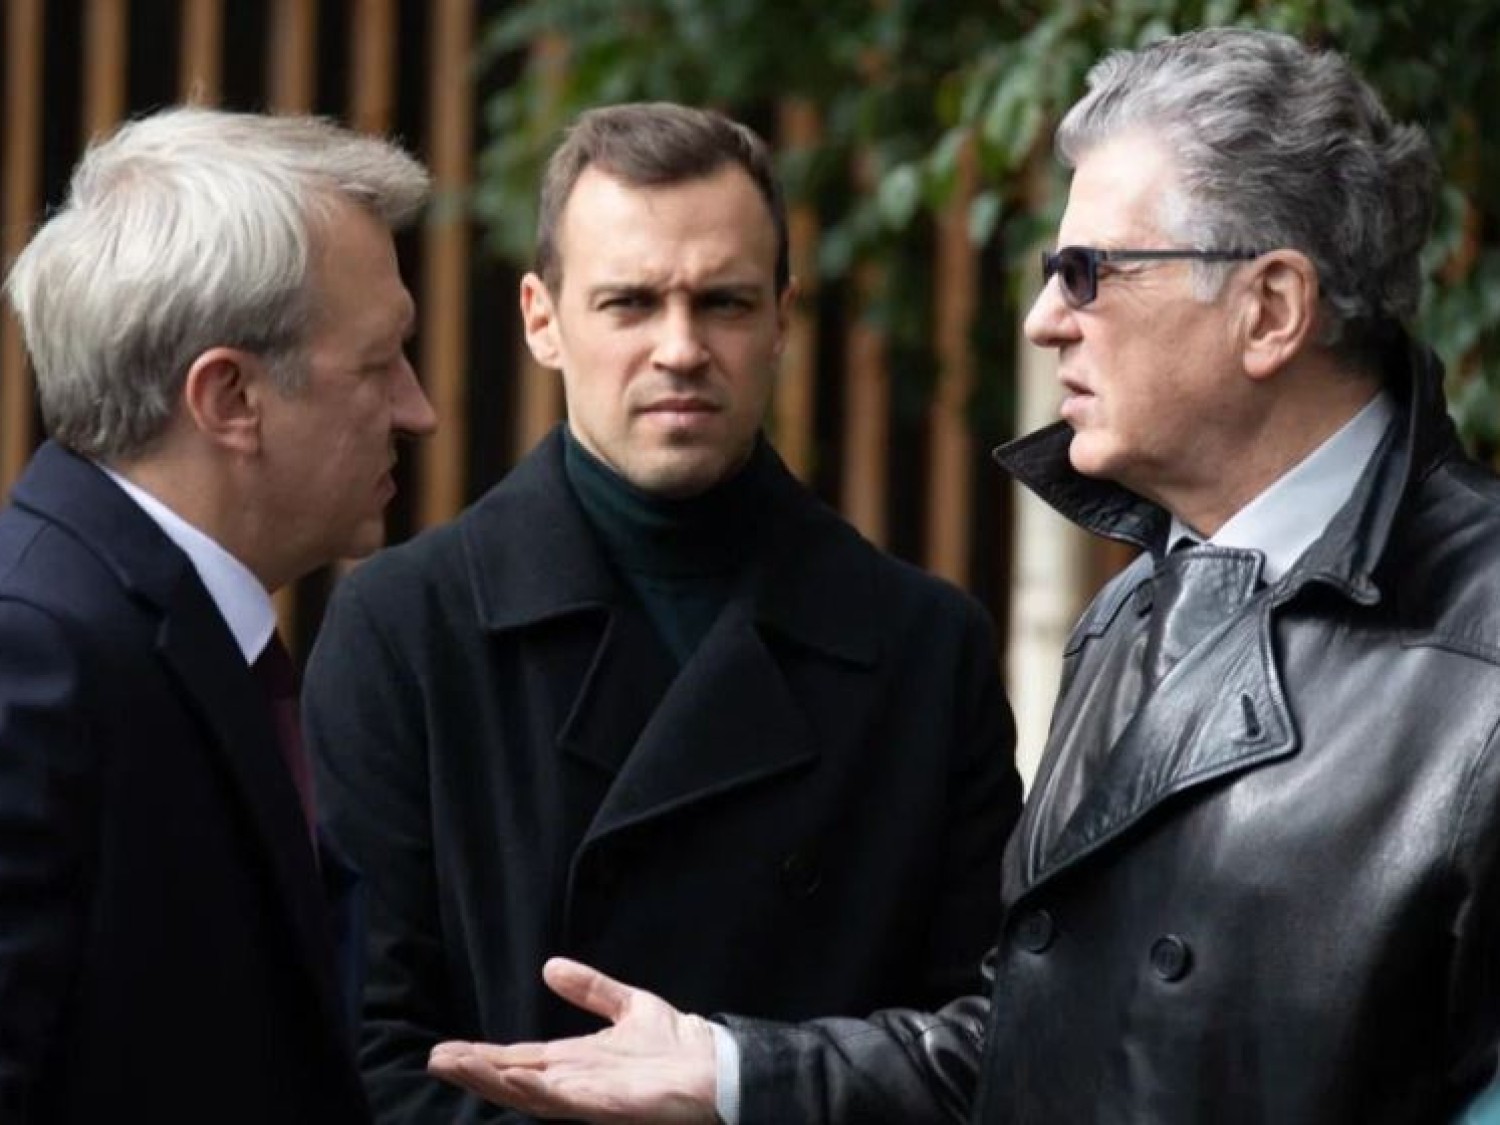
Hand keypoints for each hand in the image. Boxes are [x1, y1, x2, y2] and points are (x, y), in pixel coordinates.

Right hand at [428, 957, 719, 1123]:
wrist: (719, 1067)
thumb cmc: (679, 1046)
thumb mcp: (628, 1005)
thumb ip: (590, 989)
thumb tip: (549, 966)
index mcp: (576, 1062)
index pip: (520, 1059)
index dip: (484, 1056)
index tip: (446, 1049)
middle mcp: (575, 1082)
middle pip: (514, 1078)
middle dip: (474, 1070)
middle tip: (434, 1059)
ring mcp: (587, 1097)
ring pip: (526, 1092)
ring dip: (488, 1079)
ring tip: (452, 1065)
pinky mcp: (604, 1107)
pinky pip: (559, 1100)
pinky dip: (529, 1090)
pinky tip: (507, 1077)